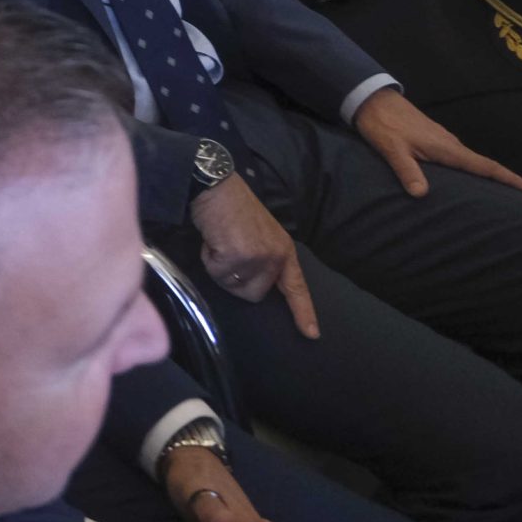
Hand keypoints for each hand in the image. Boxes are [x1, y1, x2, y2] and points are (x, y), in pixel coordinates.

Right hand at [190, 174, 317, 337]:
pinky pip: (217, 273)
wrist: (217, 187)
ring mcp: (258, 257)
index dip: (304, 313)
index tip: (312, 334)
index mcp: (284, 251)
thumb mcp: (260, 234)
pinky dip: (209, 259)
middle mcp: (275, 257)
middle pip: (253, 294)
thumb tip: (249, 283)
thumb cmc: (233, 207)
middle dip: (236, 279)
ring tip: (219, 243)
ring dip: (220, 269)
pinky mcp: (238, 256)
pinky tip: (212, 240)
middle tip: (227, 252)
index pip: (297, 287)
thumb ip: (263, 259)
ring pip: (233, 286)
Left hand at [351, 87, 521, 197]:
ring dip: (485, 177)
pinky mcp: (433, 139)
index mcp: (447, 148)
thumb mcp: (392, 149)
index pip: (485, 166)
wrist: (372, 99)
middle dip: (503, 182)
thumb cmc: (383, 124)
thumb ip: (407, 171)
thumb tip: (421, 194)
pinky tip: (465, 181)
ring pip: (470, 162)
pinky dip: (468, 170)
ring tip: (499, 197)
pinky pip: (457, 158)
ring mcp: (443, 140)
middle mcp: (450, 144)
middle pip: (483, 166)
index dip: (509, 178)